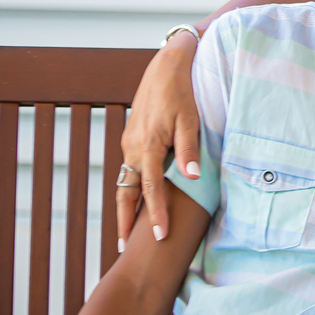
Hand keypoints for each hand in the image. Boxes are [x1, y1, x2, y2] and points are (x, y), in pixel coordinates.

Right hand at [117, 30, 199, 246]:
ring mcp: (129, 143)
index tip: (160, 237)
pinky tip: (137, 198)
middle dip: (125, 220)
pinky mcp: (132, 138)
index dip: (155, 215)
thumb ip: (188, 149)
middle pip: (126, 192)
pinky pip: (129, 169)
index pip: (150, 190)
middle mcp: (132, 148)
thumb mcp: (190, 119)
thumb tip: (191, 177)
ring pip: (125, 181)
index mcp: (147, 146)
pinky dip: (130, 188)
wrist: (167, 66)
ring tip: (129, 230)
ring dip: (127, 205)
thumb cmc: (181, 92)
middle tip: (123, 248)